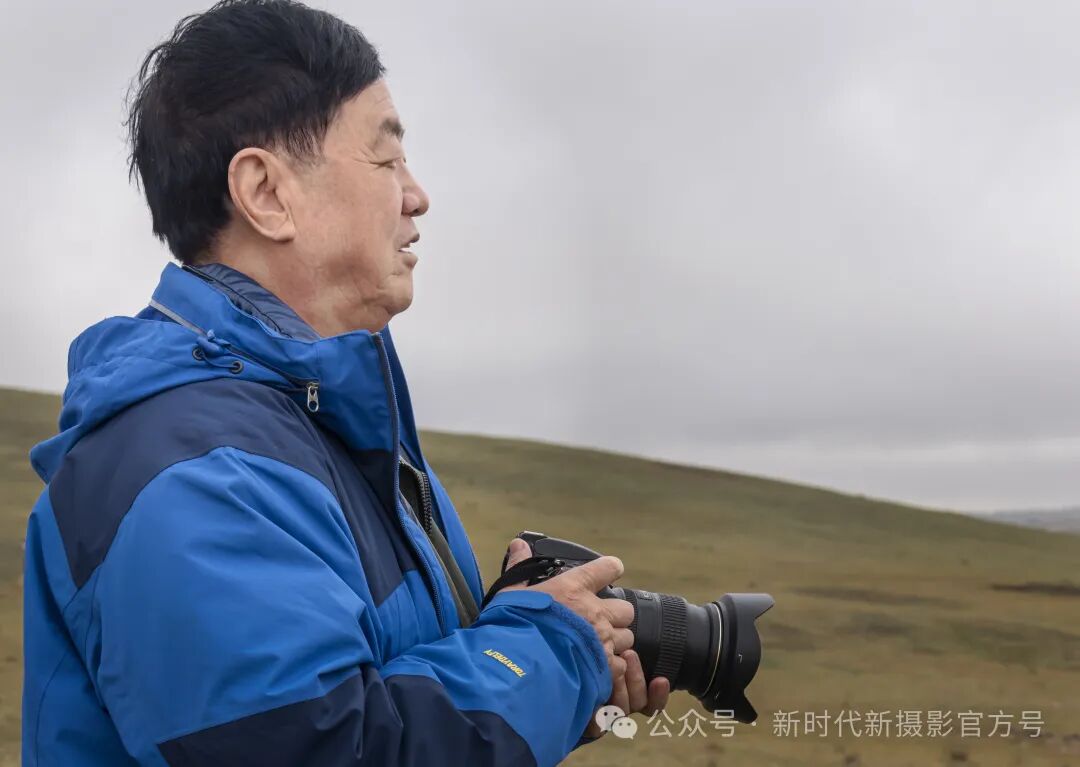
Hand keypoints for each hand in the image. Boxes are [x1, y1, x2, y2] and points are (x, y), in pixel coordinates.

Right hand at [497, 539, 668, 738]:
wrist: (520, 669)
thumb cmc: (514, 627)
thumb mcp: (510, 594)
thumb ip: (519, 569)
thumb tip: (518, 544)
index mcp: (574, 589)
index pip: (607, 568)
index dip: (611, 569)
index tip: (610, 572)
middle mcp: (595, 612)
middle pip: (625, 609)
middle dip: (616, 615)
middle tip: (599, 622)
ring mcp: (603, 640)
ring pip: (626, 638)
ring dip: (615, 642)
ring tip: (596, 649)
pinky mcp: (606, 667)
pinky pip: (620, 665)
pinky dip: (612, 668)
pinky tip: (596, 670)